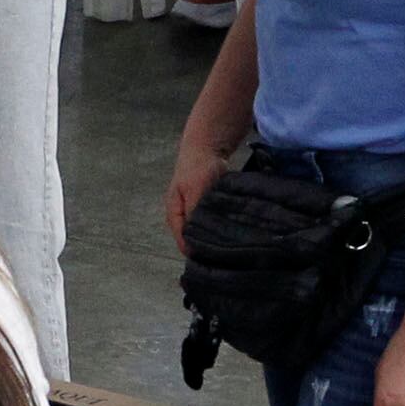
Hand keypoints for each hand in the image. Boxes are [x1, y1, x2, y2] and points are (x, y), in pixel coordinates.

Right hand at [165, 138, 227, 252]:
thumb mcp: (195, 192)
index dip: (196, 252)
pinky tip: (231, 231)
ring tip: (230, 245)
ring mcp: (192, 211)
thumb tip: (195, 240)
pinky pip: (211, 223)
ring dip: (213, 237)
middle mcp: (181, 216)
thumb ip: (194, 215)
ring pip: (202, 232)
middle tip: (225, 254)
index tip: (214, 259)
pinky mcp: (204, 207)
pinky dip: (219, 227)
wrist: (207, 146)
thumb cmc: (198, 168)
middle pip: (192, 239)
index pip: (183, 242)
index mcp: (173, 214)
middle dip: (206, 246)